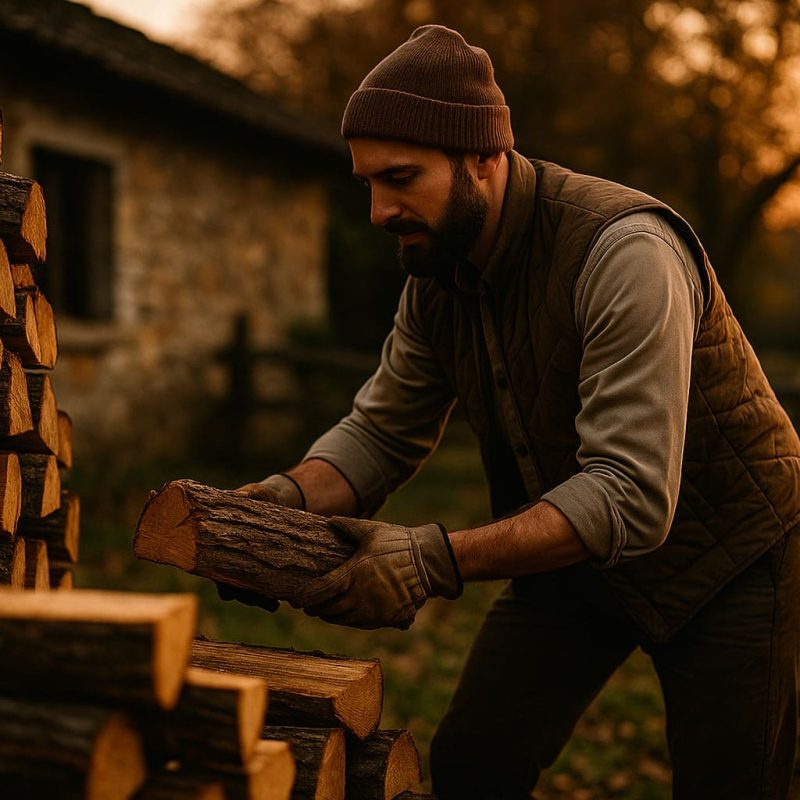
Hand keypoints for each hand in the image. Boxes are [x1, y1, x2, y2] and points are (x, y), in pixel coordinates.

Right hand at [216, 473, 302, 609]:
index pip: (214, 566)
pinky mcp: (262, 565)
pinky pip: (263, 584)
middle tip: (257, 600)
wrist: (276, 499)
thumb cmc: (258, 495)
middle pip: (230, 583)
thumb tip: (240, 495)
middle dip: (243, 595)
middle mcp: (229, 556)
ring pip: (246, 588)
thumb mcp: (253, 493)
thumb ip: (247, 495)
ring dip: (257, 599)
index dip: (220, 580)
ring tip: (273, 605)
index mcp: (218, 542)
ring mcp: (245, 563)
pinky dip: (270, 593)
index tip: (228, 590)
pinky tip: (281, 600)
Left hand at [290, 516, 461, 629]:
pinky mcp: (385, 618)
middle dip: (316, 608)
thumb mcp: (371, 531)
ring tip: (326, 608)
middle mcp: (358, 597)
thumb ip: (347, 526)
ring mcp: (372, 610)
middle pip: (327, 611)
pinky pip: (360, 624)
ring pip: (342, 620)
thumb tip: (330, 519)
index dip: (304, 598)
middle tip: (309, 604)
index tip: (295, 600)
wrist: (427, 563)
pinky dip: (350, 619)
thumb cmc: (397, 544)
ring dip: (331, 615)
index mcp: (351, 575)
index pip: (319, 593)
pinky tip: (348, 611)